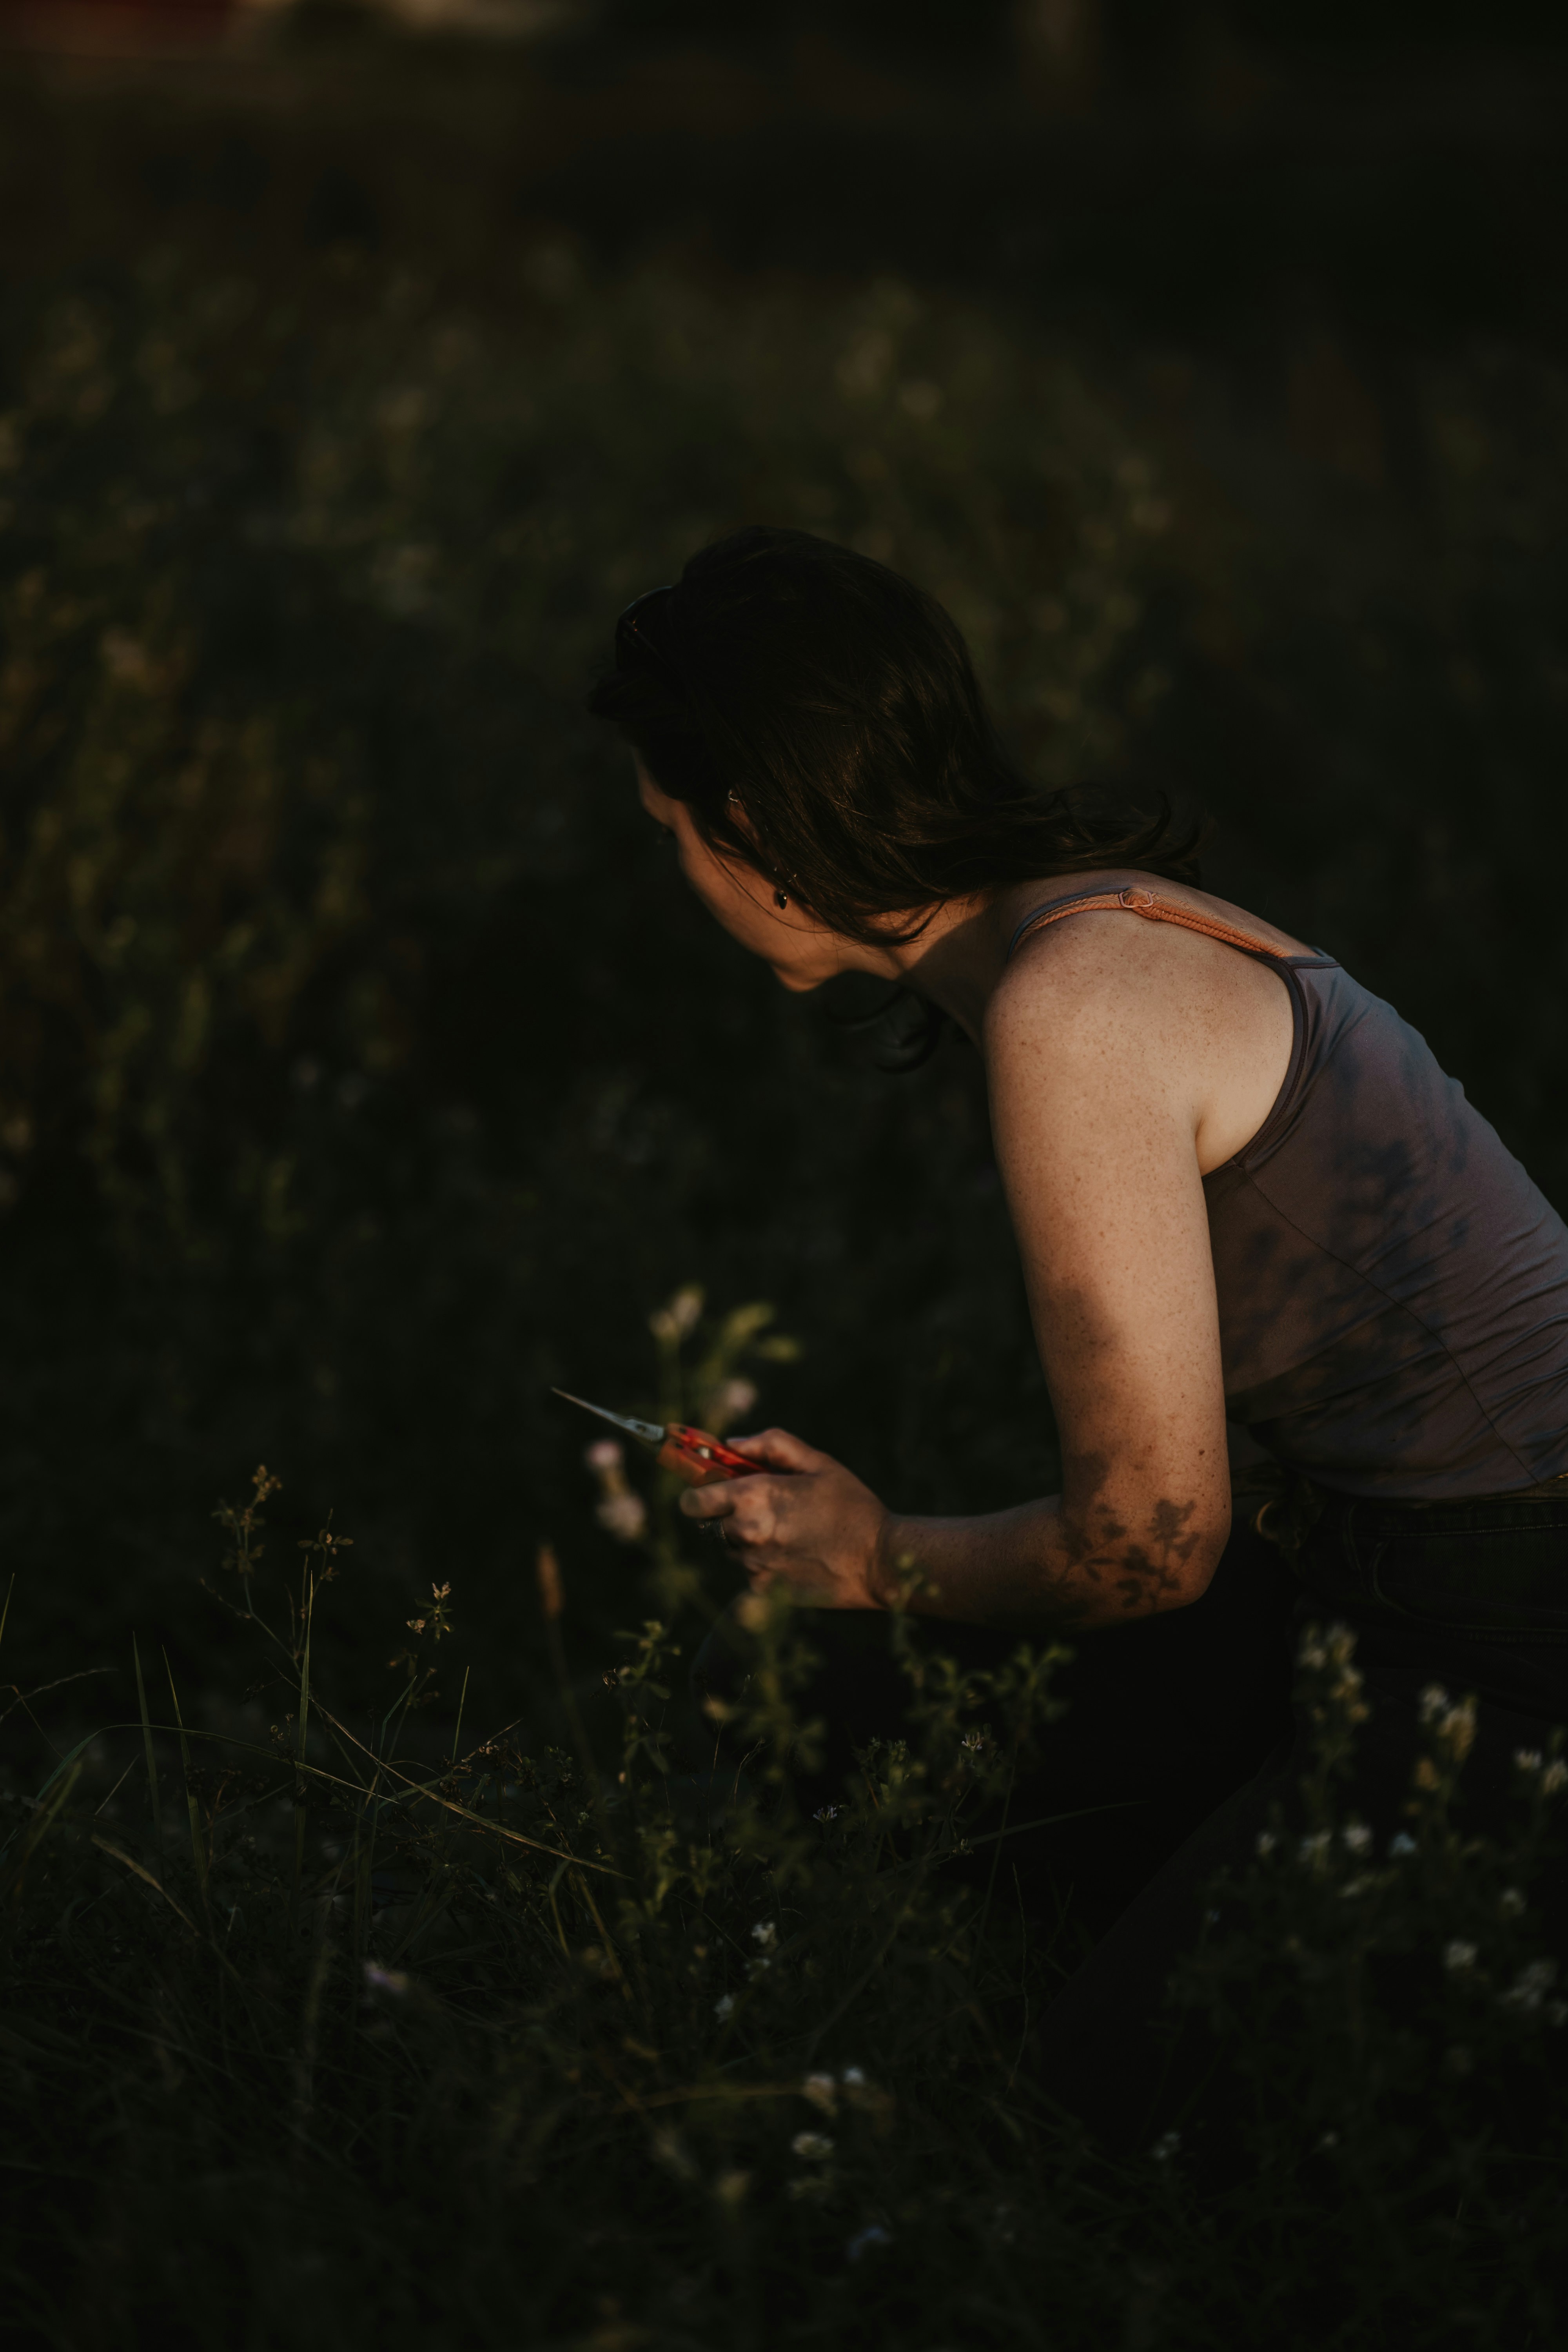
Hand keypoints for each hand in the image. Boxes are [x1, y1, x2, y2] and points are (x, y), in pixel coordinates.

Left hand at [678, 1427, 890, 1608]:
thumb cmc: (851, 1505)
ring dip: (745, 1539)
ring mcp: (753, 1565)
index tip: (711, 1490)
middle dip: (727, 1514)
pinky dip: (762, 1561)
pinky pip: (749, 1571)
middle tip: (762, 1509)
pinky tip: (794, 1554)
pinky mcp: (763, 1591)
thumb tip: (731, 1444)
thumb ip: (771, 1445)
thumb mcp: (817, 1462)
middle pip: (711, 1524)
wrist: (878, 1561)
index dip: (698, 1494)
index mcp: (754, 1496)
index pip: (693, 1500)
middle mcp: (746, 1532)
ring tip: (787, 1532)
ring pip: (730, 1549)